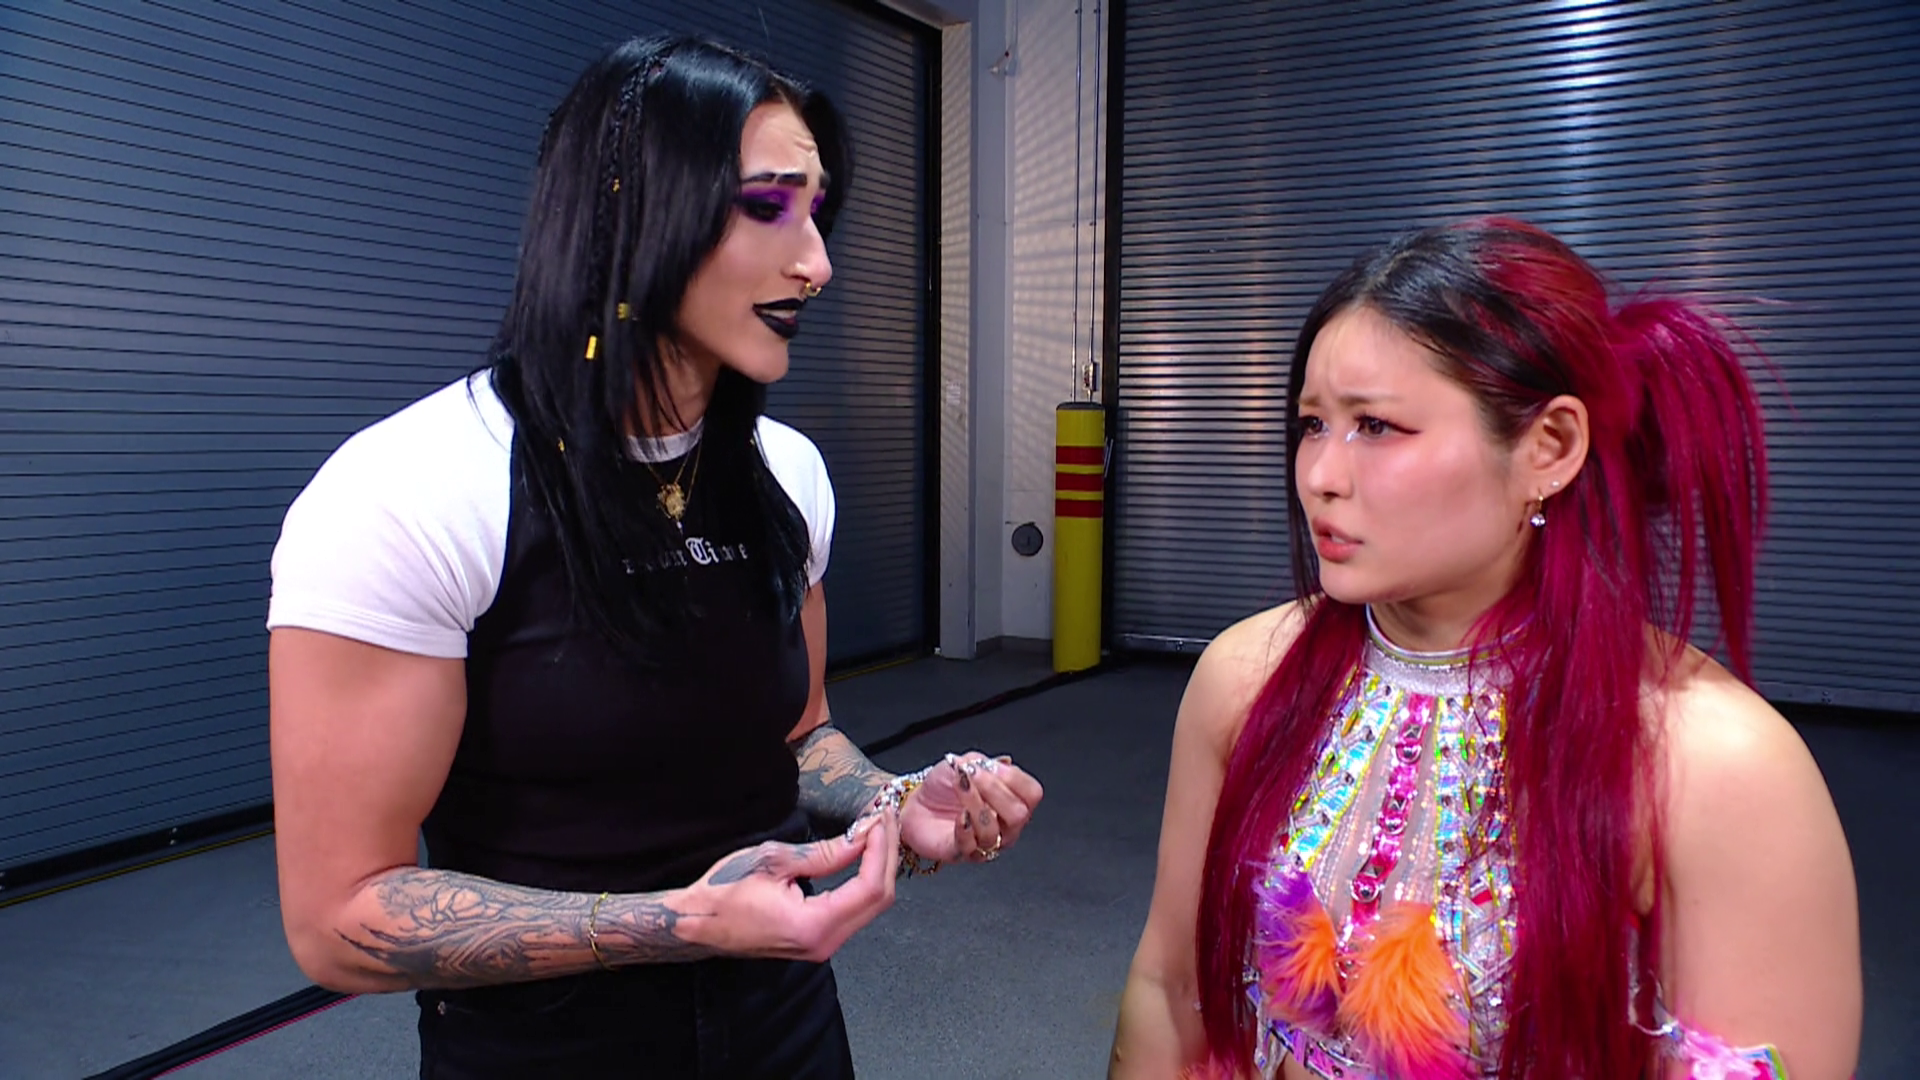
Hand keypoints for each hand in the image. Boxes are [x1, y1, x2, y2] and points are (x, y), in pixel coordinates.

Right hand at [671, 810, 898, 962]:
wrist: (698, 922)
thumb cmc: (725, 891)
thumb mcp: (774, 860)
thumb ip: (823, 853)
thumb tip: (862, 836)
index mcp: (813, 926)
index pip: (870, 887)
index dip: (880, 849)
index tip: (880, 818)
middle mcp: (824, 943)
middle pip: (880, 900)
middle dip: (887, 855)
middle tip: (886, 819)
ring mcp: (823, 946)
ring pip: (872, 906)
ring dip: (879, 867)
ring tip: (878, 831)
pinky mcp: (819, 940)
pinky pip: (856, 910)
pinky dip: (866, 880)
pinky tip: (865, 854)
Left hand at [900, 752, 1044, 863]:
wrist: (916, 804)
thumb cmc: (943, 786)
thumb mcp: (965, 763)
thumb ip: (985, 763)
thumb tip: (1003, 765)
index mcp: (1012, 800)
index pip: (1032, 793)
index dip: (1014, 778)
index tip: (989, 766)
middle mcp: (1006, 824)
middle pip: (1019, 813)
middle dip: (994, 790)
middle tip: (972, 774)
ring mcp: (987, 842)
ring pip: (993, 830)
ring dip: (974, 803)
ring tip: (959, 786)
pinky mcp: (965, 853)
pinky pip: (971, 845)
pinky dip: (964, 827)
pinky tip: (958, 815)